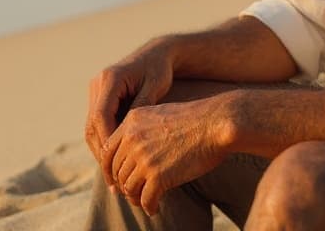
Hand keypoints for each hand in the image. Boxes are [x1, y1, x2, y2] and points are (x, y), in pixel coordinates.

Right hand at [85, 42, 174, 186]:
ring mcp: (95, 90)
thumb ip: (142, 109)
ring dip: (100, 152)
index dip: (108, 142)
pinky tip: (114, 162)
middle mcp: (97, 83)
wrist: (155, 54)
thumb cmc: (160, 70)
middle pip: (91, 125)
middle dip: (102, 153)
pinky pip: (97, 124)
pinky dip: (104, 143)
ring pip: (90, 128)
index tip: (118, 165)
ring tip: (113, 177)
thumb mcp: (156, 88)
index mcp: (110, 79)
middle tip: (113, 179)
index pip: (101, 116)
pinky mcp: (98, 98)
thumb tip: (130, 137)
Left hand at [104, 96, 232, 215]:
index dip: (109, 169)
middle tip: (132, 194)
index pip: (107, 151)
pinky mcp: (158, 176)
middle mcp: (133, 139)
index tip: (115, 180)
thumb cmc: (196, 118)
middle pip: (117, 171)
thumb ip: (143, 130)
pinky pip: (145, 198)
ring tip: (144, 202)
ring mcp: (144, 158)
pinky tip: (155, 209)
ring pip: (128, 187)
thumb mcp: (161, 114)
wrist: (217, 123)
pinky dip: (148, 207)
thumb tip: (136, 151)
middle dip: (122, 185)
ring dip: (135, 198)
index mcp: (131, 122)